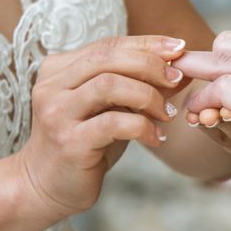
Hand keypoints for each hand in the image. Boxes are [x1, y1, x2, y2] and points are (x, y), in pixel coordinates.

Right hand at [18, 35, 185, 218]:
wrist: (48, 186)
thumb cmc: (85, 143)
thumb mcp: (113, 108)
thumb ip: (141, 85)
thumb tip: (182, 68)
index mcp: (60, 69)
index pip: (109, 45)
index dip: (147, 44)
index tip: (179, 48)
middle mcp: (53, 86)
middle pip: (108, 58)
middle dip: (150, 64)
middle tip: (177, 78)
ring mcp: (58, 113)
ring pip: (108, 85)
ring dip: (148, 96)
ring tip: (167, 114)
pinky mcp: (69, 141)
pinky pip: (113, 124)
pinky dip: (143, 127)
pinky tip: (157, 138)